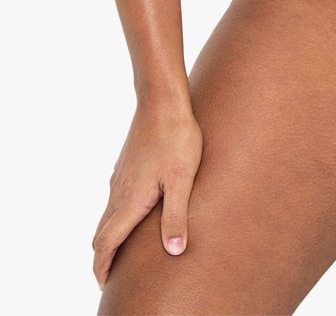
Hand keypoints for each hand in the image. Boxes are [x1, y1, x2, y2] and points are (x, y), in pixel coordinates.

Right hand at [92, 105, 203, 289]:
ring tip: (124, 249)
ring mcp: (120, 176)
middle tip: (112, 274)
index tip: (105, 285)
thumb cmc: (176, 138)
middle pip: (102, 233)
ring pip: (107, 214)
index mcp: (130, 200)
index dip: (103, 267)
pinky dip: (116, 215)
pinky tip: (133, 211)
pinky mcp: (126, 165)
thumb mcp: (182, 179)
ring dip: (110, 235)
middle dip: (104, 256)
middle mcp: (119, 191)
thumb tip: (174, 252)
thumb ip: (176, 216)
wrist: (162, 101)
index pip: (106, 243)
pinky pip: (114, 197)